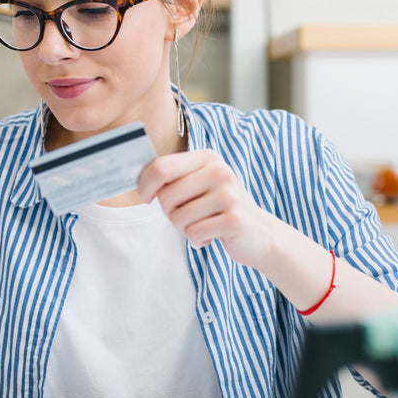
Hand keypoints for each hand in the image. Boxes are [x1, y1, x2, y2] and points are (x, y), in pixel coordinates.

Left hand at [137, 151, 273, 266]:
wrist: (259, 232)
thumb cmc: (220, 208)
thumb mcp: (200, 184)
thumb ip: (173, 177)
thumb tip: (138, 180)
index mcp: (207, 158)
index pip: (161, 167)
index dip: (145, 185)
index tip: (147, 197)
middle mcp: (219, 172)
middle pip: (166, 196)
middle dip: (169, 213)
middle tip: (187, 217)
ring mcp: (229, 195)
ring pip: (178, 218)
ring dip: (185, 229)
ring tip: (203, 225)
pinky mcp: (235, 219)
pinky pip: (194, 233)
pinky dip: (197, 239)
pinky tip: (211, 235)